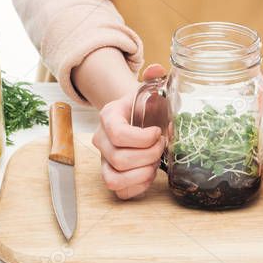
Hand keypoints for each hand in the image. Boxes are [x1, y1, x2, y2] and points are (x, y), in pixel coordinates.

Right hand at [92, 64, 166, 198]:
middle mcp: (101, 140)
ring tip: (155, 164)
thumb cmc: (145, 106)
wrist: (135, 117)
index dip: (141, 138)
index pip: (117, 134)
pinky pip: (119, 192)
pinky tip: (149, 174)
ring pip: (114, 179)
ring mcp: (104, 160)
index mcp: (109, 116)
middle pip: (119, 159)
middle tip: (161, 147)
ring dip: (141, 174)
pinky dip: (138, 187)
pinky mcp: (112, 176)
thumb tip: (156, 70)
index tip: (157, 132)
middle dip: (148, 156)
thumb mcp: (151, 89)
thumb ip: (155, 77)